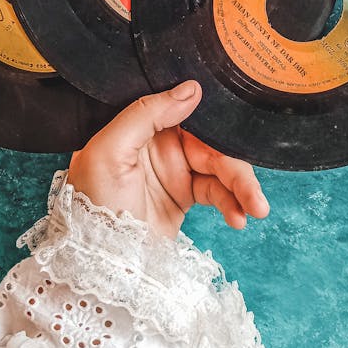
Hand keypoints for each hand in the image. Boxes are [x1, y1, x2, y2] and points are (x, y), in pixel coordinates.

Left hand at [66, 80, 269, 238]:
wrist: (98, 259)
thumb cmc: (92, 204)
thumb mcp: (109, 152)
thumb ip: (146, 114)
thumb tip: (190, 88)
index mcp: (138, 124)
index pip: (184, 110)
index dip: (213, 117)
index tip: (237, 128)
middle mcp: (158, 143)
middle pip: (210, 142)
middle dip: (235, 165)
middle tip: (253, 191)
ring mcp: (173, 169)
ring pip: (220, 167)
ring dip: (242, 187)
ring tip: (256, 208)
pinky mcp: (184, 194)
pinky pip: (217, 191)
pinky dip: (232, 203)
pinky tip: (239, 217)